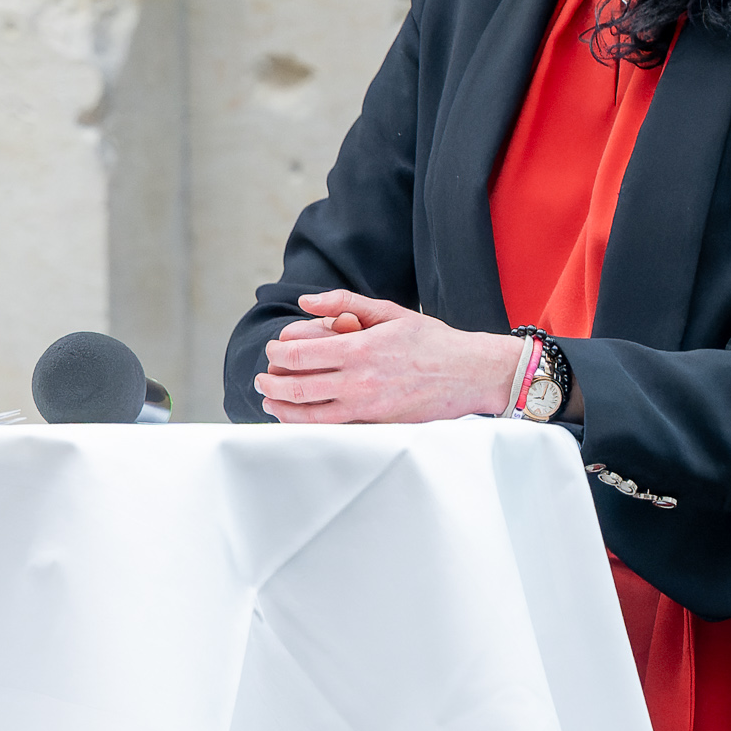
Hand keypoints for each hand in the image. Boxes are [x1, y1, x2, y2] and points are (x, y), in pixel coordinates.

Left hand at [256, 291, 530, 424]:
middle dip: (270, 384)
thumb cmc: (431, 340)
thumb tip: (305, 301)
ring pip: (307, 416)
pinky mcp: (376, 426)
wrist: (469, 373)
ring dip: (281, 409)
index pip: (298, 354)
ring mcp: (366, 408)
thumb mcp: (389, 310)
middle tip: (261, 380)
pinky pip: (332, 429)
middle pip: (295, 388)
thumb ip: (344, 301)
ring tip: (270, 402)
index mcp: (360, 349)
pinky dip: (307, 425)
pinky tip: (298, 417)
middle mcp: (359, 381)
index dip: (276, 353)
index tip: (272, 351)